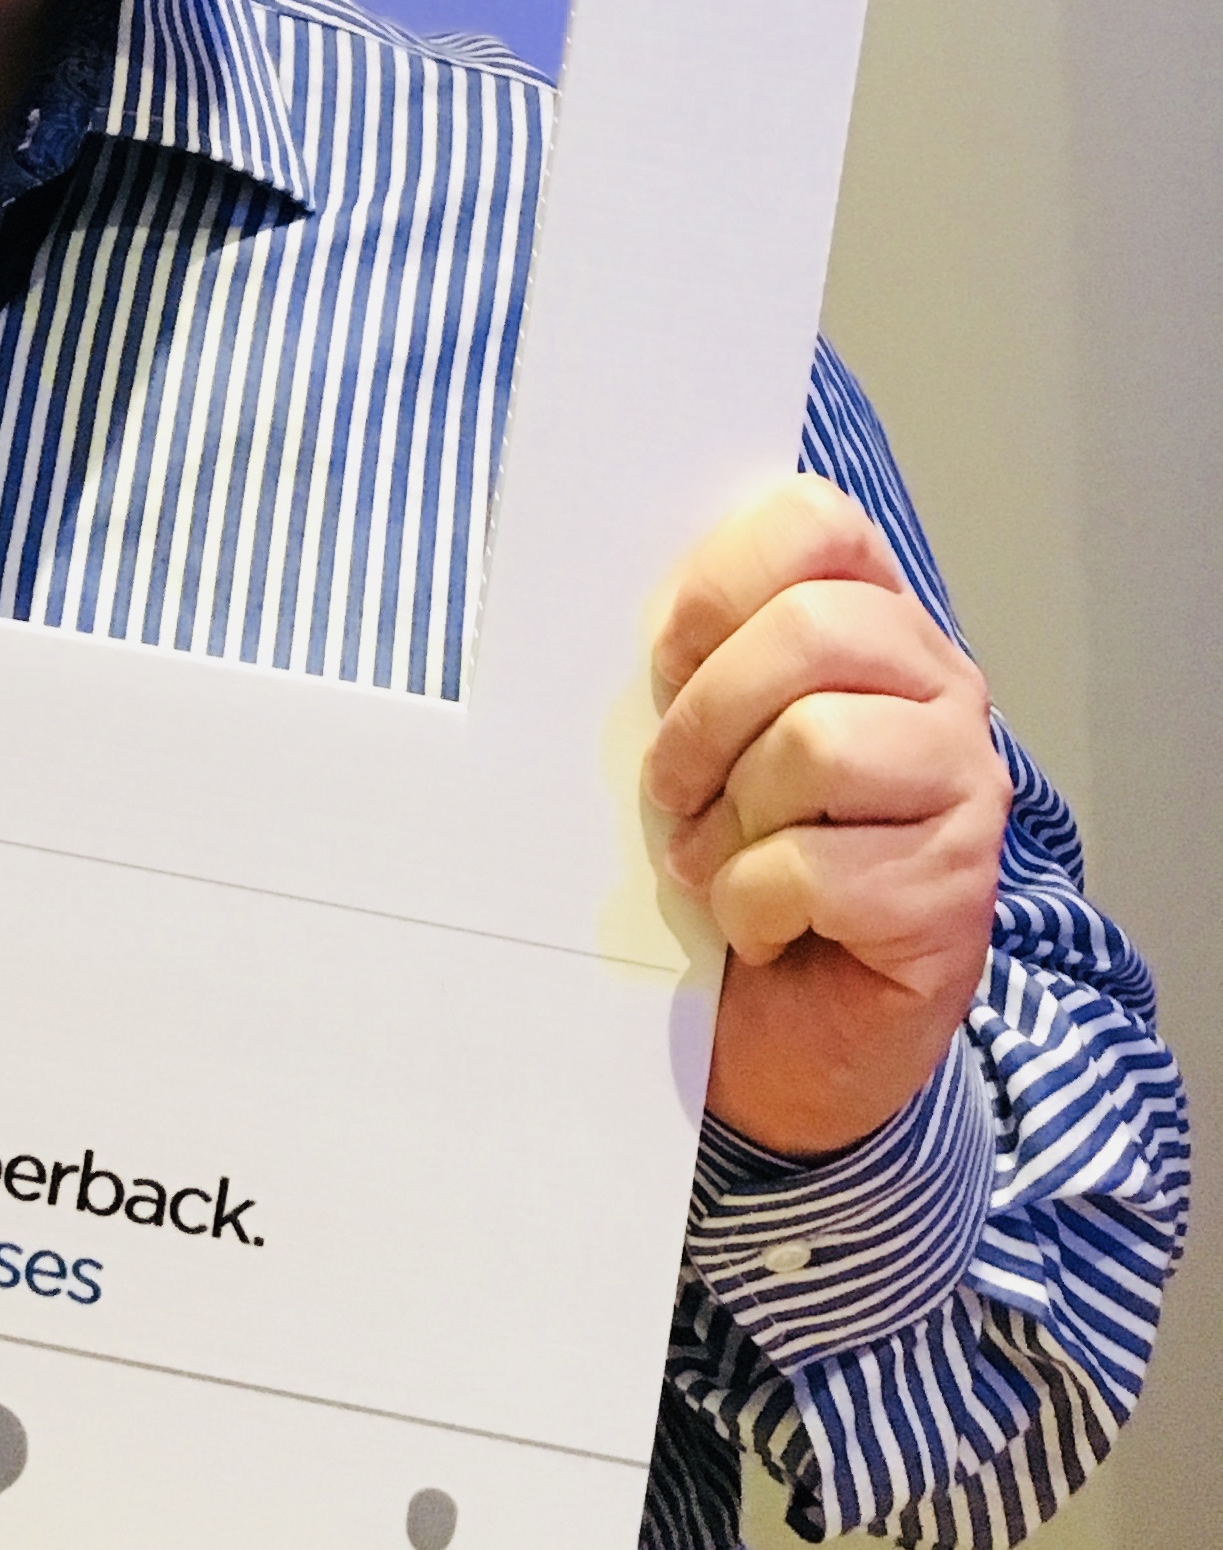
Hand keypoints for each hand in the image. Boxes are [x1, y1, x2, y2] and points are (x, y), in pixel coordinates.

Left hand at [644, 476, 1010, 1156]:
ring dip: (729, 818)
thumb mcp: (699, 732)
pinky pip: (817, 867)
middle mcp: (941, 688)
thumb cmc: (735, 856)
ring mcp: (965, 787)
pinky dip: (754, 903)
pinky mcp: (956, 892)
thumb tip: (585, 582)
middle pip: (813, 630)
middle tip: (671, 786)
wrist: (791, 1026)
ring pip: (818, 744)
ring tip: (715, 858)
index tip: (666, 661)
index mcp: (875, 620)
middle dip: (705, 715)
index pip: (815, 523)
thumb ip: (690, 653)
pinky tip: (762, 924)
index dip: (716, 584)